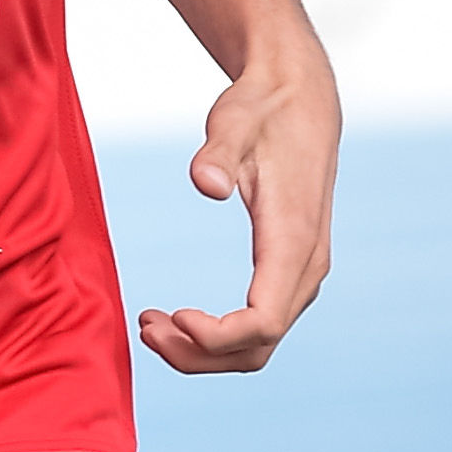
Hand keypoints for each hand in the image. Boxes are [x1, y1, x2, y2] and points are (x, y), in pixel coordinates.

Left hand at [136, 47, 338, 376]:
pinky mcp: (290, 271)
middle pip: (258, 348)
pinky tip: (178, 317)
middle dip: (198, 353)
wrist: (300, 97)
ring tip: (150, 326)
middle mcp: (306, 265)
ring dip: (204, 350)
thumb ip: (218, 151)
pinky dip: (217, 335)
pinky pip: (259, 326)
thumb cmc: (264, 109)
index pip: (263, 322)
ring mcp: (302, 273)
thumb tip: (205, 184)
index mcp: (295, 239)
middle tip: (145, 328)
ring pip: (259, 346)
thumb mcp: (235, 120)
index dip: (216, 337)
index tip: (171, 316)